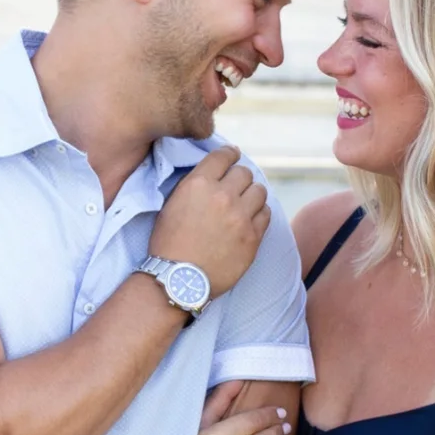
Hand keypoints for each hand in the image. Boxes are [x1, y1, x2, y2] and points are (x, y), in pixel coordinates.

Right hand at [149, 146, 269, 295]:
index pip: (223, 156)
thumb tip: (212, 176)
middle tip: (236, 187)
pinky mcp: (253, 236)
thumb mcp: (172, 205)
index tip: (233, 156)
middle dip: (239, 178)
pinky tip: (250, 220)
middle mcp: (223, 196)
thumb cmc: (169, 244)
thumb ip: (194, 186)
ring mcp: (240, 216)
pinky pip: (266, 214)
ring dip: (252, 195)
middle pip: (244, 172)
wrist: (179, 280)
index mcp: (199, 184)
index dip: (230, 154)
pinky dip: (259, 214)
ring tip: (245, 204)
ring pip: (260, 191)